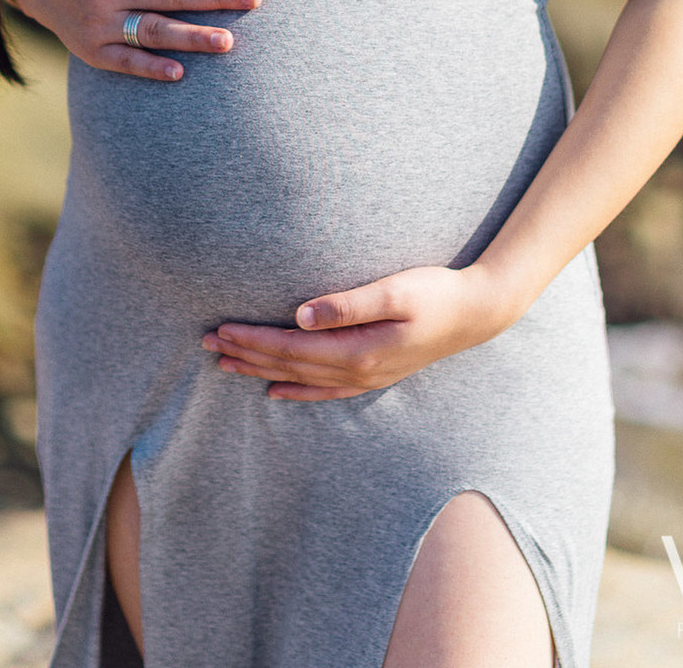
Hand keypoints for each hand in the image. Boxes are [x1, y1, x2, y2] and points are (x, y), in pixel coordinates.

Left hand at [200, 263, 511, 400]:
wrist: (477, 314)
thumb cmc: (436, 292)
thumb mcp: (394, 290)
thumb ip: (347, 303)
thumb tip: (300, 314)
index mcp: (358, 351)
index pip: (291, 348)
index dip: (253, 340)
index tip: (220, 329)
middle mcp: (357, 372)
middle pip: (288, 366)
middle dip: (246, 355)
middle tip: (206, 344)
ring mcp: (366, 378)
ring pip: (300, 379)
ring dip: (261, 370)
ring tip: (226, 363)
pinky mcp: (374, 375)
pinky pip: (324, 391)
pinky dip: (295, 391)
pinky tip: (274, 390)